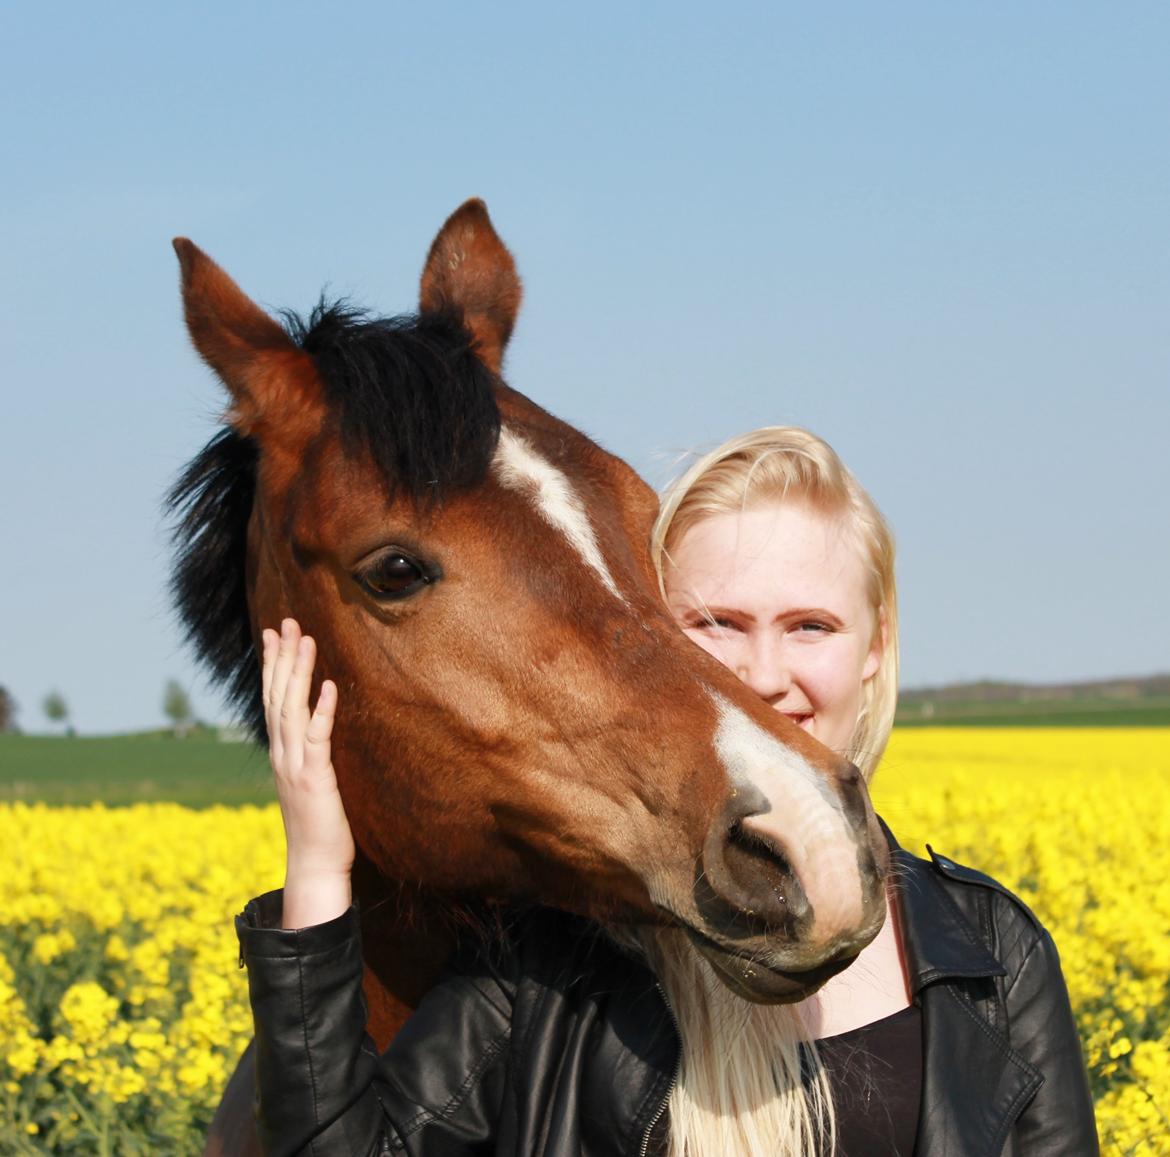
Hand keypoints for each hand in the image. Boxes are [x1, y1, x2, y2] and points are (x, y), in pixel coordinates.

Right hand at [261, 618, 355, 928]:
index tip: (272, 634)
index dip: (272, 665)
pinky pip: (318, 736)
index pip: (272, 699)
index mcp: (280, 752)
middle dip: (281, 657)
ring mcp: (295, 764)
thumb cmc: (317, 825)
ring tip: (304, 639)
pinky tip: (329, 685)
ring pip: (292, 708)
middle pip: (278, 695)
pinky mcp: (315, 777)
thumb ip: (307, 754)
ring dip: (298, 672)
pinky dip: (322, 710)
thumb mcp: (308, 781)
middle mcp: (282, 753)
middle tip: (285, 622)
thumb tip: (313, 731)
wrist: (314, 864)